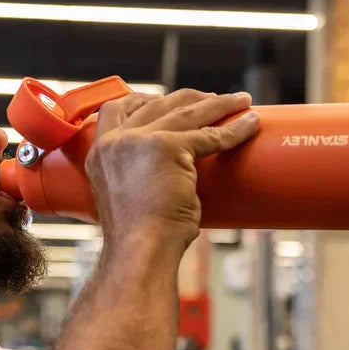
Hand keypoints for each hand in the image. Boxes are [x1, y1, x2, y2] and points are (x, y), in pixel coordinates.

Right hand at [84, 88, 259, 259]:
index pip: (114, 109)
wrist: (141, 251)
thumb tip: (169, 174)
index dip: (141, 100)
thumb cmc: (139, 237)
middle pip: (156, 104)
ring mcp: (141, 140)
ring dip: (218, 104)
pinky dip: (234, 130)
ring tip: (240, 101)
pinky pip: (210, 135)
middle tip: (212, 101)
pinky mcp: (169, 147)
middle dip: (188, 98)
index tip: (164, 100)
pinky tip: (250, 124)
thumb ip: (138, 176)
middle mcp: (115, 141)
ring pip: (186, 112)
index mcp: (99, 152)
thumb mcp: (127, 197)